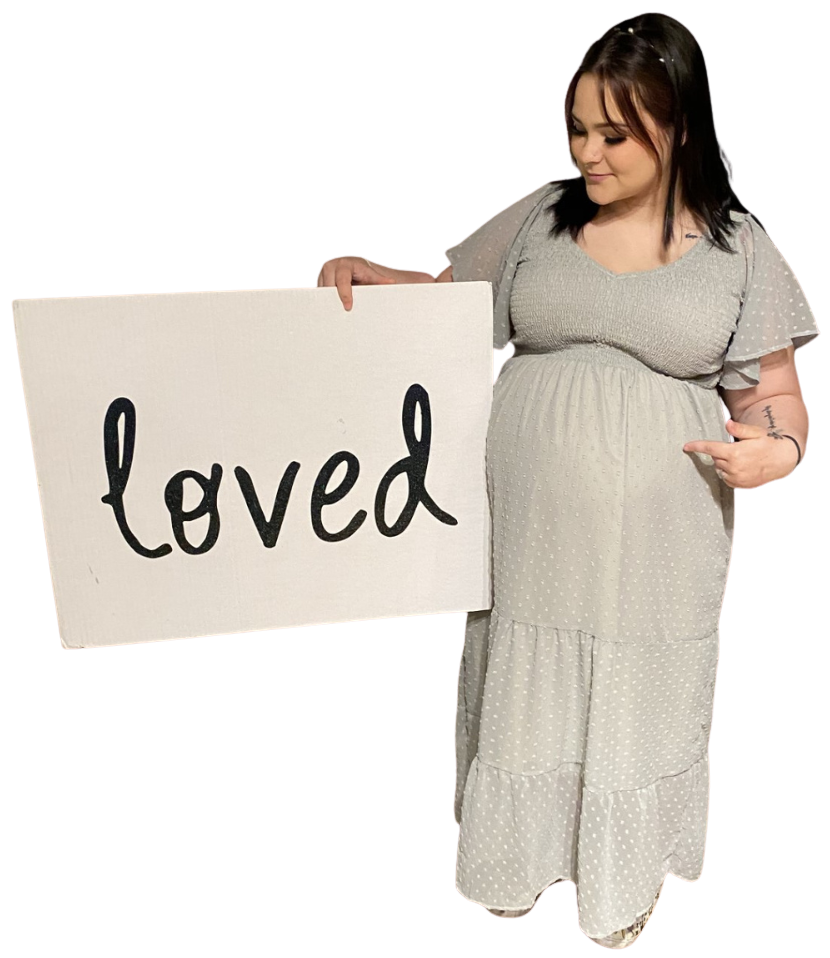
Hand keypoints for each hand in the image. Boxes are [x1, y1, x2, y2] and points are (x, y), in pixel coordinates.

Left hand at [682, 418, 797, 489]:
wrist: (784, 461)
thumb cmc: (769, 444)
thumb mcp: (755, 433)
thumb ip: (739, 429)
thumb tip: (727, 423)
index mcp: (734, 453)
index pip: (709, 448)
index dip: (696, 446)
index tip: (686, 446)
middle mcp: (733, 467)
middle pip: (715, 459)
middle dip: (721, 453)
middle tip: (736, 449)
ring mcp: (736, 478)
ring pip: (720, 469)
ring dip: (725, 464)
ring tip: (741, 459)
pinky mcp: (740, 485)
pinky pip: (726, 479)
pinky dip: (729, 473)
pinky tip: (742, 468)